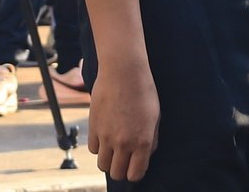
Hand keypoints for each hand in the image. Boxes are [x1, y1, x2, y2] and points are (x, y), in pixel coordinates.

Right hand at [88, 58, 159, 181]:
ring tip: (116, 149)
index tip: (136, 167)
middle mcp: (123, 143)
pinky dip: (100, 147)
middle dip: (122, 170)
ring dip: (109, 160)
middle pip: (116, 173)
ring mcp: (106, 137)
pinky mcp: (93, 129)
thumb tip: (145, 155)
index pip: (135, 174)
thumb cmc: (144, 92)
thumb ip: (151, 139)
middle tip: (125, 160)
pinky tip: (107, 137)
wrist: (123, 73)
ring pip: (103, 165)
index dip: (136, 173)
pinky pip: (94, 149)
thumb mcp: (155, 116)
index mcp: (142, 141)